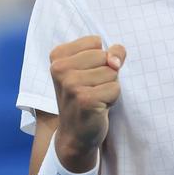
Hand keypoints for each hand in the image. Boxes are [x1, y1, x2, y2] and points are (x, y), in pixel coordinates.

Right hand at [49, 35, 125, 169]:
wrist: (75, 133)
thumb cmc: (87, 94)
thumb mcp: (96, 66)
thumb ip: (111, 52)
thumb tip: (115, 60)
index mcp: (58, 55)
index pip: (96, 42)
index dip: (99, 59)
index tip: (86, 75)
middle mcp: (59, 68)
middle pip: (104, 56)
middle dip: (106, 73)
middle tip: (91, 89)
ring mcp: (70, 85)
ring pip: (112, 72)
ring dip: (109, 86)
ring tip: (94, 97)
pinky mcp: (84, 100)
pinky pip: (115, 88)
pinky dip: (112, 99)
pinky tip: (97, 107)